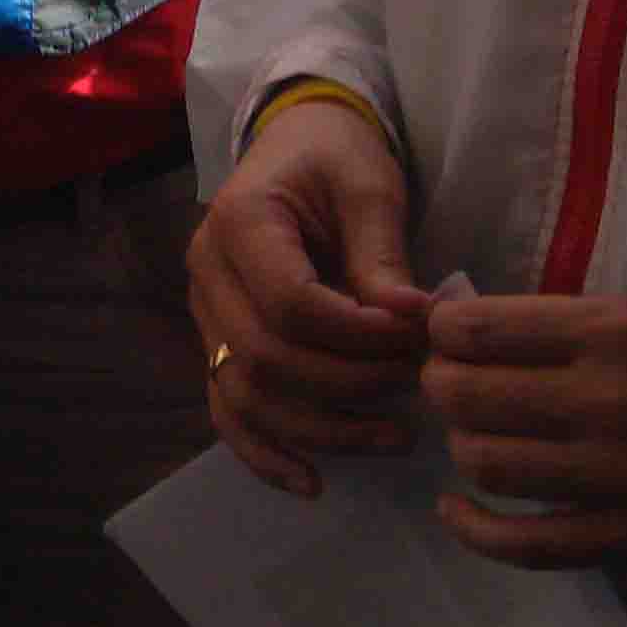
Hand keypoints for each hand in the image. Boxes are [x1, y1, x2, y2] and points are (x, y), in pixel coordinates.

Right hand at [186, 96, 432, 494]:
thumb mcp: (369, 186)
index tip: (421, 336)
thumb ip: (383, 256)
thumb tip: (413, 324)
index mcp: (239, 222)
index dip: (360, 336)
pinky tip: (312, 482)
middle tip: (420, 383)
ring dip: (322, 430)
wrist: (297, 143)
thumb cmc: (336, 156)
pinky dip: (265, 453)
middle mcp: (206, 273)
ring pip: (246, 396)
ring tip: (396, 437)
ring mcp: (205, 315)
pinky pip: (227, 411)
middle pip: (267, 359)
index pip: (292, 305)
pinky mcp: (218, 344)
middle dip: (352, 384)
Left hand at [422, 290, 626, 564]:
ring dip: (463, 449)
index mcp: (612, 330)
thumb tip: (466, 328)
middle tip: (452, 386)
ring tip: (475, 437)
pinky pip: (529, 544)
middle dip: (439, 387)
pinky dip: (475, 531)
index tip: (445, 337)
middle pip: (465, 397)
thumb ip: (564, 323)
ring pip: (486, 465)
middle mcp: (608, 399)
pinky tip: (456, 511)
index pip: (475, 329)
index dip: (440, 333)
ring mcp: (621, 475)